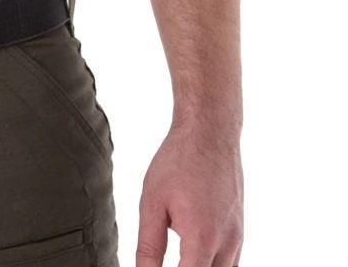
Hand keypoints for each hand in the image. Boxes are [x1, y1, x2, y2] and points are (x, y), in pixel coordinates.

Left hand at [136, 121, 242, 266]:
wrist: (209, 134)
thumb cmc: (178, 162)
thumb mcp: (152, 203)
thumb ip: (148, 247)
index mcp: (202, 240)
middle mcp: (227, 245)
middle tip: (167, 259)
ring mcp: (238, 239)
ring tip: (178, 257)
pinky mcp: (240, 231)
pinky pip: (230, 263)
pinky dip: (212, 266)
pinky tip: (193, 256)